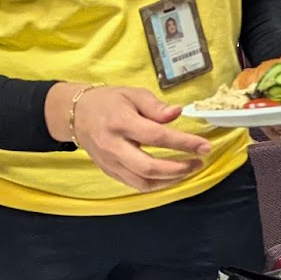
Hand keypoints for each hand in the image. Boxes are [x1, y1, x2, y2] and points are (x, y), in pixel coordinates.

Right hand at [50, 84, 211, 192]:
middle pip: (148, 166)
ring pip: (142, 182)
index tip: (204, 146)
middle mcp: (113, 146)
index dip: (183, 143)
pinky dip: (157, 184)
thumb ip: (155, 106)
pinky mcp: (109, 172)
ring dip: (170, 179)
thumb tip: (178, 113)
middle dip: (179, 168)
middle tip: (199, 161)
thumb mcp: (133, 94)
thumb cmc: (108, 101)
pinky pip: (135, 185)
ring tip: (189, 169)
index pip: (156, 136)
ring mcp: (110, 162)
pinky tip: (171, 175)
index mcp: (120, 122)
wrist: (76, 115)